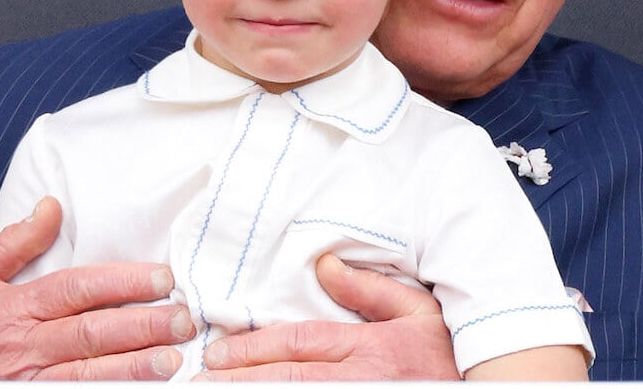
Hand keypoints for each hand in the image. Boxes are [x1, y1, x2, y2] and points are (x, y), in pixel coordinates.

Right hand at [0, 197, 194, 379]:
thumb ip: (15, 242)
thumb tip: (53, 207)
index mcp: (15, 308)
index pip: (78, 289)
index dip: (122, 283)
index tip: (162, 277)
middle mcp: (26, 347)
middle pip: (92, 335)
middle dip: (141, 328)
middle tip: (183, 319)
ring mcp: (28, 383)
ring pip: (88, 376)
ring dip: (132, 370)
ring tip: (172, 362)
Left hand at [196, 253, 458, 380]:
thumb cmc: (449, 362)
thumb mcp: (419, 314)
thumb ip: (370, 289)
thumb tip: (323, 265)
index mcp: (370, 349)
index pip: (297, 345)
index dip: (251, 349)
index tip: (215, 351)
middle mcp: (359, 381)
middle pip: (285, 381)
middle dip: (235, 380)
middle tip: (193, 380)